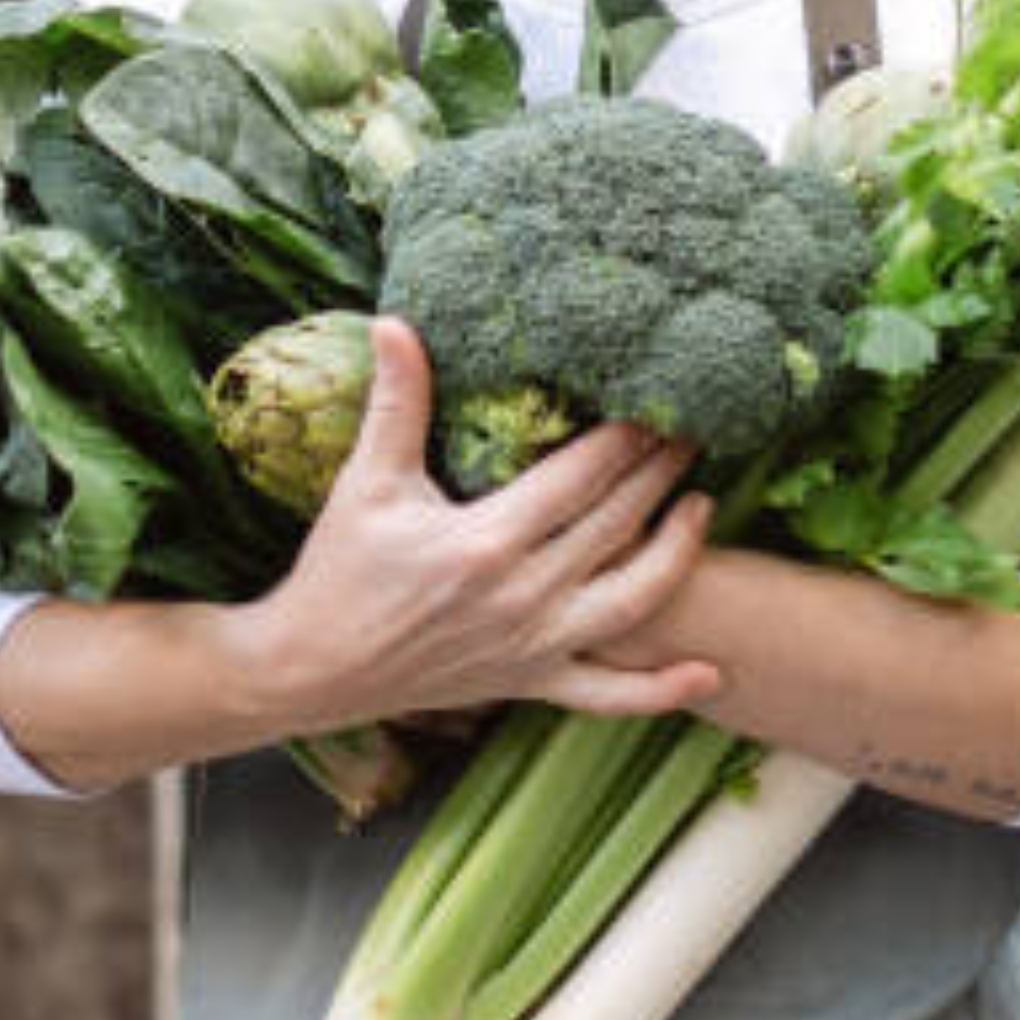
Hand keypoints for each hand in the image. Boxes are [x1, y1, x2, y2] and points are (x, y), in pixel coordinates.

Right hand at [232, 317, 722, 729]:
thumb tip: (394, 323)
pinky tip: (708, 674)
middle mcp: (521, 597)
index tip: (659, 401)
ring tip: (703, 507)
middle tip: (695, 432)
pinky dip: (660, 691)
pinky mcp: (528, 684)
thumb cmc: (338, 570)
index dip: (626, 437)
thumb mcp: (368, 481)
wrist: (310, 668)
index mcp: (485, 541)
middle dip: (660, 475)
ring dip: (677, 555)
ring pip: (631, 602)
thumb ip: (395, 403)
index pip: (580, 476)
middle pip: (616, 525)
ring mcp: (531, 647)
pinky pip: (607, 696)